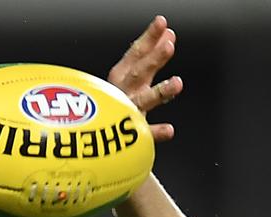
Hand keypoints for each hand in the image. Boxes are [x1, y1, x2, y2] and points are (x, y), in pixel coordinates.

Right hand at [108, 15, 183, 142]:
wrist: (92, 140)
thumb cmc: (115, 106)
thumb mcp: (129, 78)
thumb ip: (149, 58)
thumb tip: (168, 35)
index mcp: (121, 77)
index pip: (137, 53)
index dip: (149, 38)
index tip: (162, 23)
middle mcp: (123, 92)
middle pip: (140, 72)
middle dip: (154, 59)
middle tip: (169, 46)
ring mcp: (127, 113)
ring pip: (144, 101)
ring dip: (160, 90)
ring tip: (177, 83)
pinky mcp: (130, 137)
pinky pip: (144, 134)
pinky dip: (155, 132)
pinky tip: (169, 129)